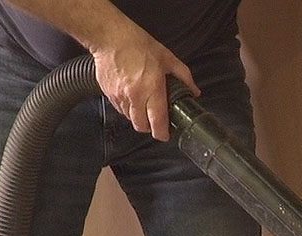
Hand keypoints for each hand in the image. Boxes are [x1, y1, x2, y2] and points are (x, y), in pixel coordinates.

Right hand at [92, 26, 198, 141]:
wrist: (108, 35)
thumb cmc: (136, 44)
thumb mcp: (166, 57)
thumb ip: (183, 76)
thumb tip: (194, 91)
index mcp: (152, 88)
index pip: (157, 122)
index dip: (162, 133)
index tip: (166, 134)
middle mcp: (135, 95)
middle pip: (142, 126)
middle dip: (150, 127)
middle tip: (155, 121)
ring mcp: (120, 96)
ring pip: (130, 119)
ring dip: (138, 117)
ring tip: (143, 104)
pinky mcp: (108, 94)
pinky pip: (119, 109)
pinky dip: (127, 108)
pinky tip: (131, 96)